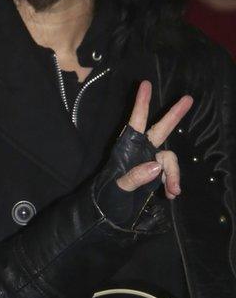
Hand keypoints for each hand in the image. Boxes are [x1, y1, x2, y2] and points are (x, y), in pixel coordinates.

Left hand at [115, 81, 191, 198]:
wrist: (110, 213)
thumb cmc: (107, 197)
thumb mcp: (117, 188)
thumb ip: (134, 177)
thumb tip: (156, 166)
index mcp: (127, 146)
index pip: (136, 121)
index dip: (141, 103)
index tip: (145, 84)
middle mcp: (141, 150)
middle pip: (161, 128)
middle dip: (174, 115)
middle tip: (189, 99)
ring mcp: (150, 161)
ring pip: (169, 159)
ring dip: (174, 174)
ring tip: (173, 191)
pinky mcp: (158, 174)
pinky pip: (171, 173)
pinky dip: (173, 183)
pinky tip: (171, 194)